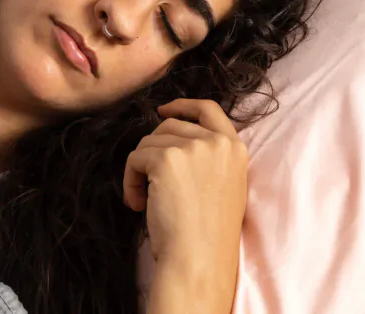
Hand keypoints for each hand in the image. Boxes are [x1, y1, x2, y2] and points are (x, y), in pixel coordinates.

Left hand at [123, 98, 247, 304]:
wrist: (199, 259)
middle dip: (153, 153)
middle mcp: (217, 142)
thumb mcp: (223, 186)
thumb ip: (208, 158)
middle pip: (169, 127)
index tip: (163, 110)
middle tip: (151, 186)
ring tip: (144, 200)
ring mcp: (193, 148)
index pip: (208, 109)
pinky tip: (137, 204)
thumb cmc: (207, 234)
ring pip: (148, 142)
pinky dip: (129, 180)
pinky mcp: (167, 159)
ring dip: (139, 170)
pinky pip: (135, 158)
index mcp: (235, 148)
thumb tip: (169, 140)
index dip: (183, 105)